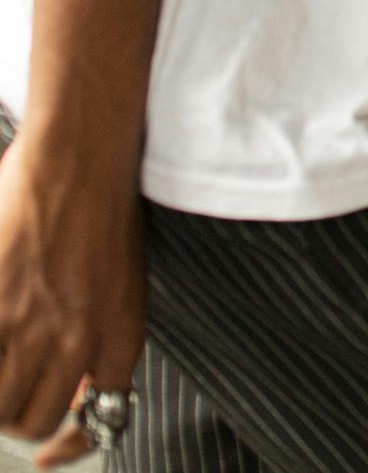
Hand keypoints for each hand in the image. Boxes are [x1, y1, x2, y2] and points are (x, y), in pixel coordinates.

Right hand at [0, 135, 144, 455]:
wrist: (80, 160)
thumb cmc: (101, 212)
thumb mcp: (120, 286)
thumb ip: (97, 338)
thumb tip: (72, 386)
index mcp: (120, 335)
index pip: (100, 421)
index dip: (69, 444)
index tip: (50, 452)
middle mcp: (76, 340)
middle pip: (30, 420)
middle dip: (15, 413)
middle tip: (8, 384)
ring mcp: (26, 323)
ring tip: (1, 353)